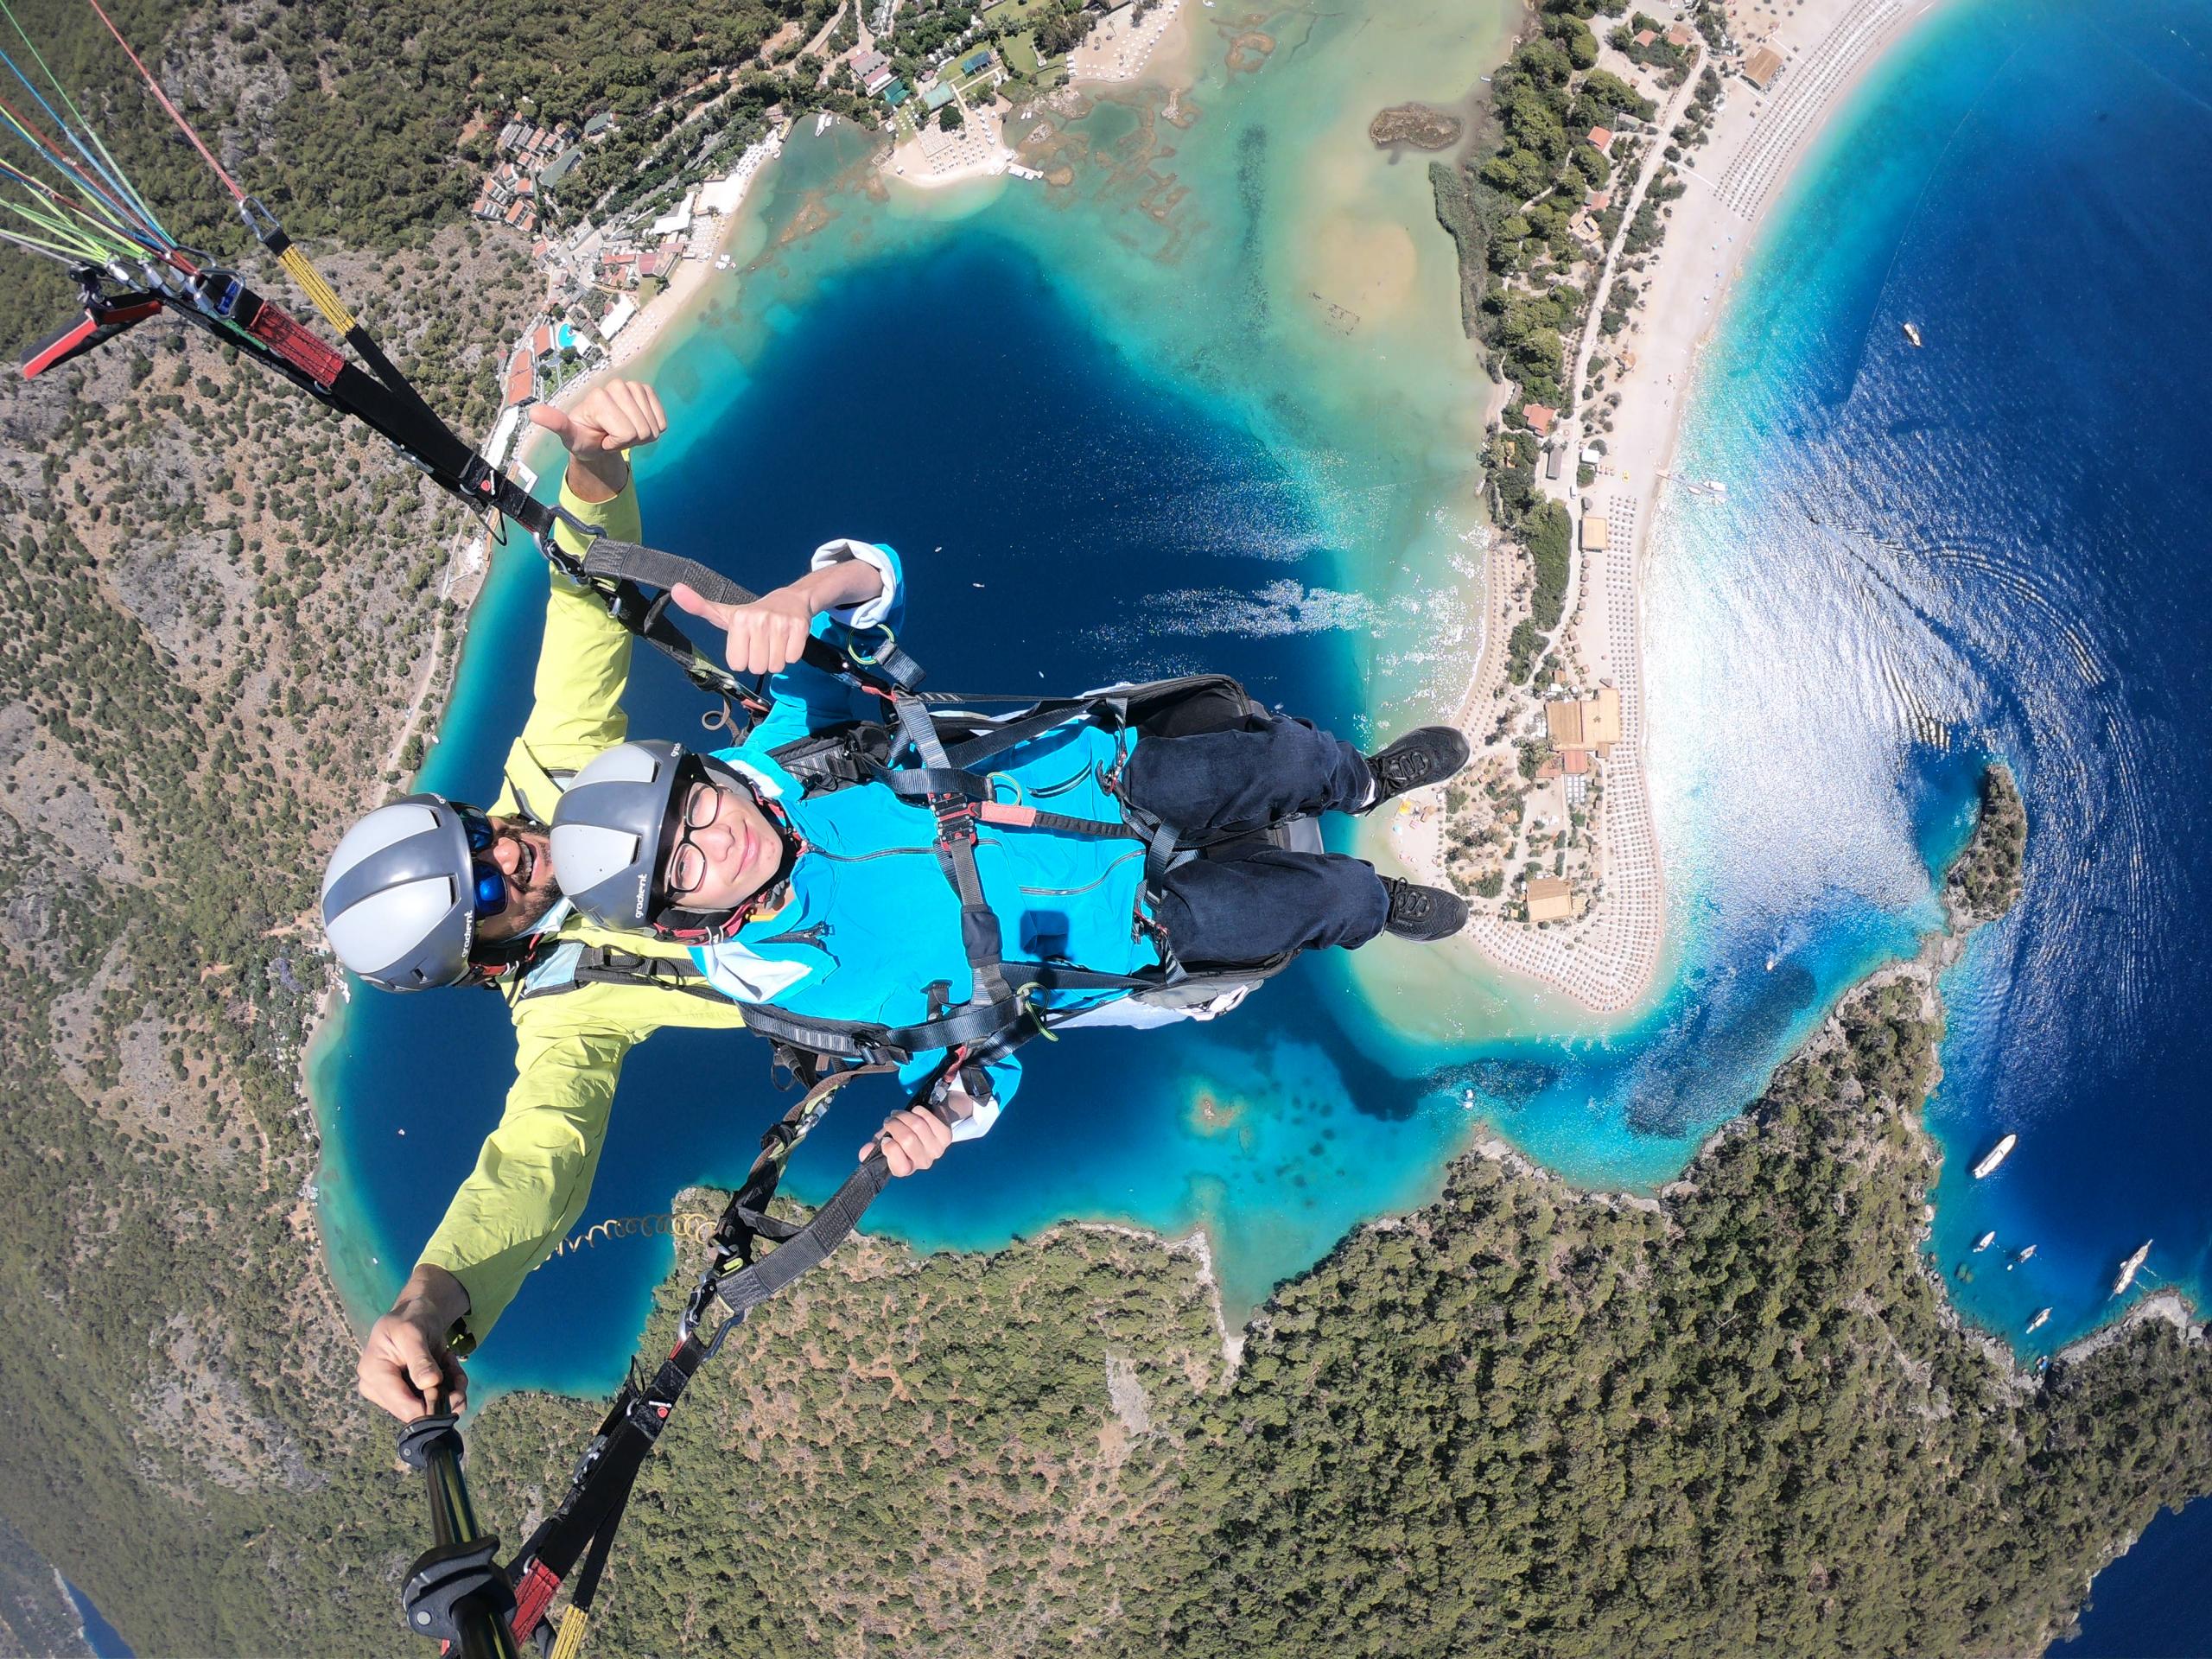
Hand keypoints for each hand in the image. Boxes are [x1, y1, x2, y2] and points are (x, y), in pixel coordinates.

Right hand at [357, 1267, 469, 1422]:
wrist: (416, 1313)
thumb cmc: (410, 1318)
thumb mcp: (413, 1332)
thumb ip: (420, 1359)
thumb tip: (429, 1384)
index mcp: (373, 1373)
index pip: (400, 1404)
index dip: (429, 1405)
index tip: (452, 1391)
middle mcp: (378, 1388)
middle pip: (415, 1411)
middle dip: (443, 1397)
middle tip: (457, 1374)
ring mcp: (393, 1392)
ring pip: (428, 1409)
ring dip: (450, 1391)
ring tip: (453, 1366)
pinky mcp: (407, 1393)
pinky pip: (433, 1402)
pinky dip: (449, 1389)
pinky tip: (452, 1370)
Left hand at [529, 379, 666, 501]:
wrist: (598, 436)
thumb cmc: (583, 437)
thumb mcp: (569, 436)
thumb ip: (555, 424)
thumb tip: (533, 413)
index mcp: (599, 397)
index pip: (626, 433)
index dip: (616, 444)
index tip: (601, 439)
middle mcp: (617, 386)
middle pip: (642, 430)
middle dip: (629, 441)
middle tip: (612, 436)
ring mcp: (634, 386)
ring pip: (654, 427)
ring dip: (640, 436)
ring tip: (621, 431)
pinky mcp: (647, 391)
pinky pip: (662, 421)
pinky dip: (653, 429)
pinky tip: (635, 425)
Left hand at [670, 580, 816, 676]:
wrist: (790, 600)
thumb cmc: (753, 615)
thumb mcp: (725, 613)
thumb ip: (699, 606)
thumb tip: (675, 589)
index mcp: (739, 619)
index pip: (737, 664)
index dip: (743, 657)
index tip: (747, 643)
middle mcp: (759, 619)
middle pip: (757, 667)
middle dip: (760, 660)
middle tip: (763, 643)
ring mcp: (781, 623)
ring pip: (776, 666)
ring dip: (776, 659)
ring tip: (775, 642)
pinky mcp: (800, 627)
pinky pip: (792, 659)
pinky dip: (791, 654)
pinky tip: (788, 640)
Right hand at [861, 1095, 964, 1176]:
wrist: (926, 1125)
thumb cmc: (901, 1136)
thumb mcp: (885, 1142)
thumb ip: (874, 1148)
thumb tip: (864, 1152)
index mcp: (906, 1169)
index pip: (899, 1167)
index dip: (890, 1148)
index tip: (886, 1138)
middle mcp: (923, 1163)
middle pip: (907, 1139)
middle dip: (894, 1124)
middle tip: (891, 1120)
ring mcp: (937, 1150)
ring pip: (917, 1126)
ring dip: (905, 1115)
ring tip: (900, 1114)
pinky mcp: (946, 1137)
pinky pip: (929, 1119)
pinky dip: (919, 1111)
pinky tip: (916, 1112)